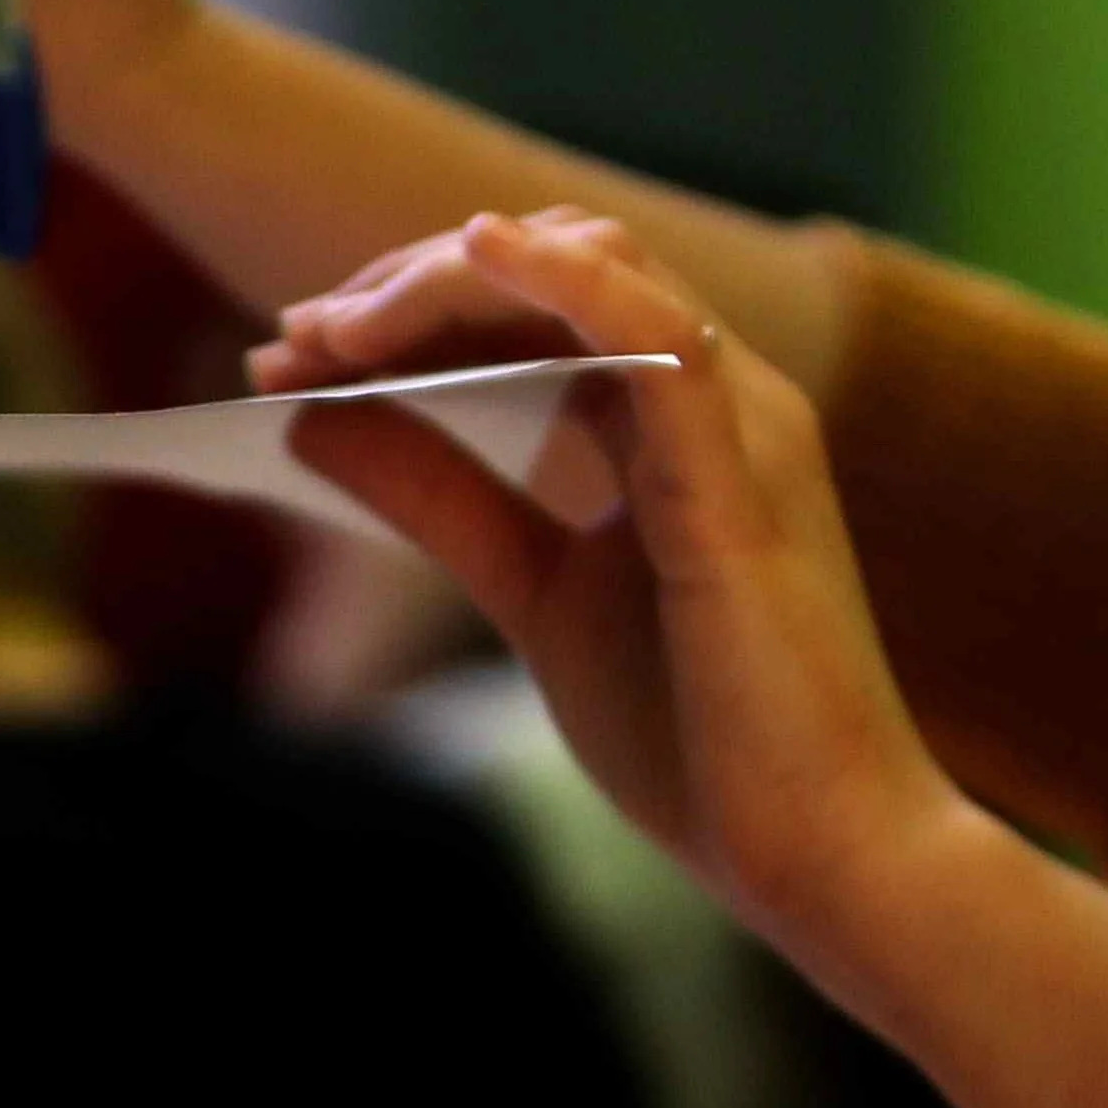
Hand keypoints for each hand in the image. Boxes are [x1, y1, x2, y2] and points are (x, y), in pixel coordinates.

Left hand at [252, 209, 970, 961]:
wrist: (820, 858)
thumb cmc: (699, 738)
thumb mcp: (532, 595)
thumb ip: (440, 500)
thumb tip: (315, 418)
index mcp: (680, 423)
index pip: (539, 309)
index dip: (408, 310)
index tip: (288, 353)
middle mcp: (725, 397)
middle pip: (559, 266)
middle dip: (411, 286)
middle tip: (291, 338)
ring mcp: (747, 428)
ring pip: (599, 272)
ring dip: (452, 281)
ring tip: (338, 324)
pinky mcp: (746, 485)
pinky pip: (662, 343)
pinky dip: (570, 283)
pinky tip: (478, 249)